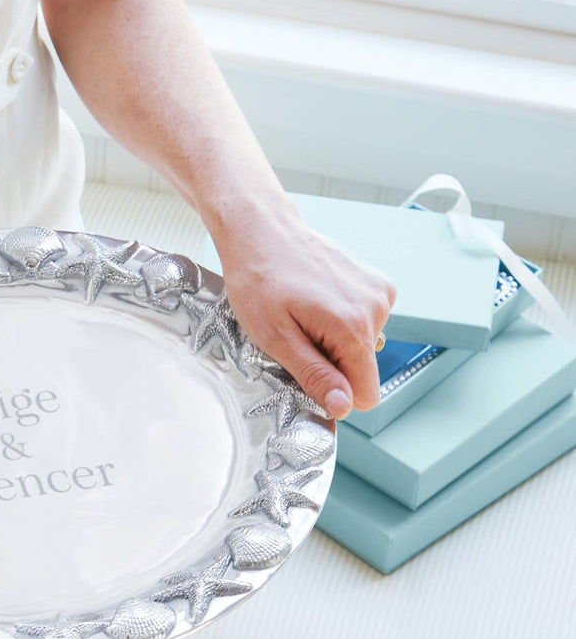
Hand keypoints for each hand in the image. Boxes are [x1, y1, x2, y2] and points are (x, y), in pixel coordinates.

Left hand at [214, 201, 396, 418]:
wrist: (261, 230)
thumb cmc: (258, 280)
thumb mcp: (275, 338)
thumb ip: (314, 375)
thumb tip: (343, 408)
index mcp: (353, 327)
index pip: (365, 394)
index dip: (333, 391)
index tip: (307, 370)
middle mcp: (377, 308)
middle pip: (361, 369)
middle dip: (330, 361)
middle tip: (296, 333)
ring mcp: (380, 292)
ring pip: (362, 346)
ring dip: (333, 339)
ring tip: (303, 312)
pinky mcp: (377, 282)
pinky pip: (364, 322)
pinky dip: (340, 319)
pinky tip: (316, 300)